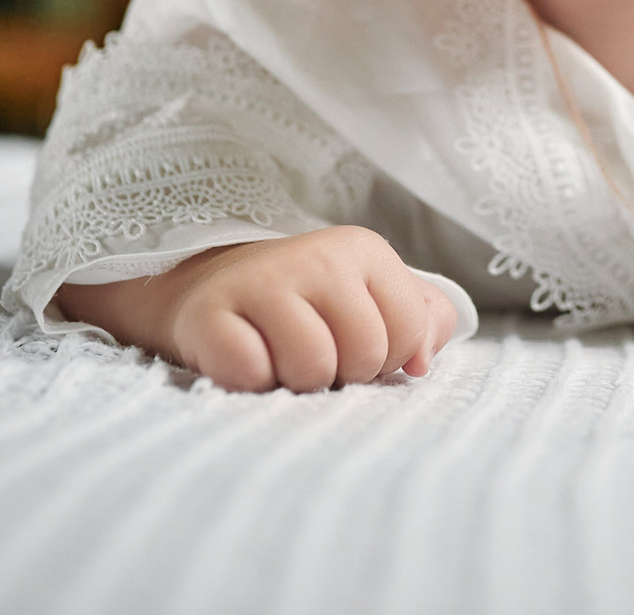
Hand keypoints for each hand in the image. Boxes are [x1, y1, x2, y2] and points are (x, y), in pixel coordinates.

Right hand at [57, 226, 456, 392]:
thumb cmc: (308, 307)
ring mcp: (260, 281)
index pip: (409, 334)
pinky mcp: (208, 315)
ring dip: (297, 382)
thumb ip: (424, 321)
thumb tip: (421, 361)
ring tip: (280, 358)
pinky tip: (245, 359)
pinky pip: (252, 374)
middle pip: (364, 356)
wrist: (211, 288)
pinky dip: (252, 382)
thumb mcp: (376, 299)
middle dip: (343, 374)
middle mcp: (317, 256)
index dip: (387, 359)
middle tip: (313, 354)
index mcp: (365, 250)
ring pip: (312, 369)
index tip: (354, 346)